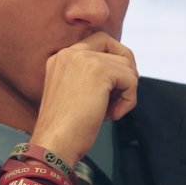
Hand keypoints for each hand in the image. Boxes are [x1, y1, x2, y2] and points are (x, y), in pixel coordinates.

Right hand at [30, 32, 137, 166]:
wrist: (54, 143)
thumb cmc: (64, 128)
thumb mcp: (73, 93)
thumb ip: (90, 77)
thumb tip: (126, 72)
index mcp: (61, 58)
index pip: (98, 41)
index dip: (113, 59)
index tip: (116, 83)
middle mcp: (70, 53)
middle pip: (116, 48)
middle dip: (126, 71)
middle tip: (122, 94)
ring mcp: (84, 59)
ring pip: (126, 66)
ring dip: (125, 92)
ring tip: (109, 112)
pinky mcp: (100, 71)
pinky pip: (131, 80)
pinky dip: (128, 101)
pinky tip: (112, 116)